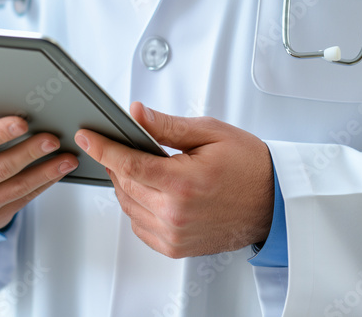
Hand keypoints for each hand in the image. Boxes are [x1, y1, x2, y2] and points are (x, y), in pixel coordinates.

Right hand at [0, 116, 78, 230]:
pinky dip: (45, 183)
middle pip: (0, 166)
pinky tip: (58, 171)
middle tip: (52, 139)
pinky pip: (24, 198)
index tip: (22, 123)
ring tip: (66, 158)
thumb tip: (23, 110)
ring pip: (17, 186)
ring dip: (46, 171)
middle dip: (30, 151)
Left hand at [75, 102, 273, 258]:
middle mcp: (175, 214)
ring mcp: (174, 235)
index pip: (128, 164)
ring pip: (128, 206)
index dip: (102, 148)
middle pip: (124, 184)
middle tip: (121, 144)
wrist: (274, 202)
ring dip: (126, 184)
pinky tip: (151, 190)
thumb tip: (137, 114)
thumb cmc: (249, 166)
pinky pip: (139, 226)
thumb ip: (167, 126)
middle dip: (116, 162)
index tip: (87, 136)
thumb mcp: (210, 133)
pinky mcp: (175, 247)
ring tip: (142, 166)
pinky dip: (136, 206)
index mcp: (182, 183)